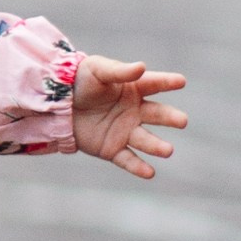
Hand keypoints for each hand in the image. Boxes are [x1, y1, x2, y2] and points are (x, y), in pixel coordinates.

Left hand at [70, 53, 187, 176]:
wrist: (58, 104)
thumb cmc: (80, 81)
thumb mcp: (97, 70)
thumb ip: (119, 71)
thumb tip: (142, 67)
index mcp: (134, 88)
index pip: (154, 84)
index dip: (167, 82)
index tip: (181, 81)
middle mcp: (135, 111)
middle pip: (157, 114)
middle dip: (170, 118)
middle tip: (182, 121)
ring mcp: (126, 131)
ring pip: (146, 140)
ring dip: (157, 146)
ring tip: (168, 150)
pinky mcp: (113, 149)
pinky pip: (128, 159)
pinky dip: (138, 167)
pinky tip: (150, 173)